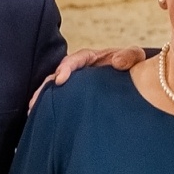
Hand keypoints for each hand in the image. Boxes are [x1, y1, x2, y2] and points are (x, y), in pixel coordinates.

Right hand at [30, 47, 146, 108]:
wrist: (141, 79)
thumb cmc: (135, 65)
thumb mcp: (135, 56)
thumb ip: (129, 56)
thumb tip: (116, 63)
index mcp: (93, 58)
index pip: (75, 60)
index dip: (66, 67)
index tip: (60, 79)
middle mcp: (82, 70)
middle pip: (59, 75)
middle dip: (47, 86)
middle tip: (35, 100)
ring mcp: (79, 84)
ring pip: (57, 88)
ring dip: (44, 98)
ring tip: (32, 110)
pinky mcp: (79, 97)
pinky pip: (64, 100)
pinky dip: (53, 106)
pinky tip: (43, 117)